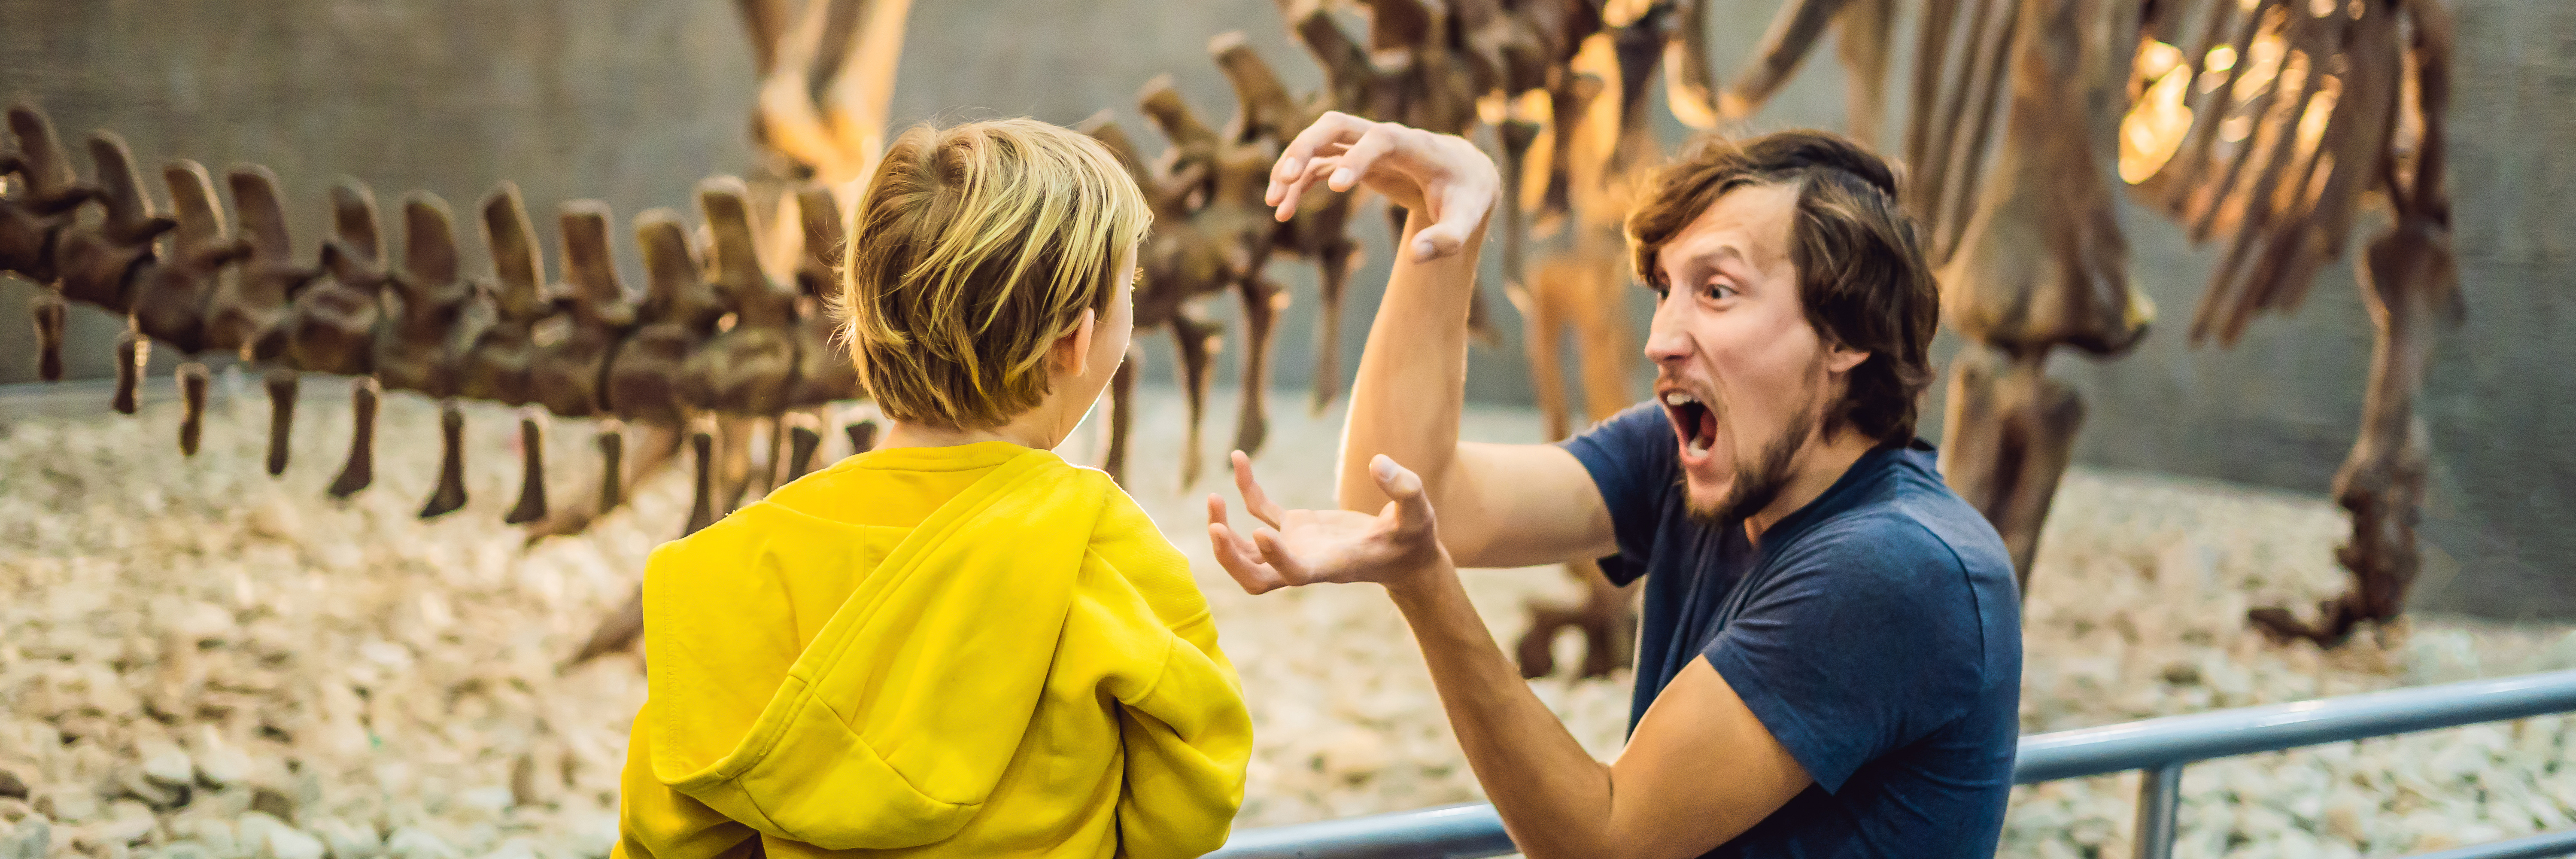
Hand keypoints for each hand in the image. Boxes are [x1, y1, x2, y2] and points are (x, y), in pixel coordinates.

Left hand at [1206, 450, 1448, 594]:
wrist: (1405, 554)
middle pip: (1256, 577)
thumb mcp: (1419, 513)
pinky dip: (1245, 490)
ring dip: (1225, 532)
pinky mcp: (1295, 527)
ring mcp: (1297, 545)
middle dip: (1230, 559)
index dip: (1275, 558)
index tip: (1261, 533)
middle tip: (1215, 527)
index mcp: (1333, 566)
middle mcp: (1307, 561)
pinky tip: (1238, 458)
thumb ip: (1405, 488)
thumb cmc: (1413, 537)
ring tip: (1212, 498)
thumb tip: (1379, 462)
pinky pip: (1260, 510)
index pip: (1296, 573)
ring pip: (1247, 552)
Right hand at [1265, 112, 1498, 262]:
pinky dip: (1298, 182)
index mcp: (1415, 146)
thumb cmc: (1466, 196)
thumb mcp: (1467, 220)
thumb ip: (1448, 239)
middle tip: (1285, 178)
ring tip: (1274, 202)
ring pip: (1319, 141)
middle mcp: (1384, 137)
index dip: (1358, 158)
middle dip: (1307, 146)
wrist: (1463, 175)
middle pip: (1336, 124)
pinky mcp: (1354, 161)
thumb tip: (1418, 256)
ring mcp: (1365, 147)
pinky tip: (1282, 210)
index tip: (1337, 187)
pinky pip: (1318, 165)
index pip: (1381, 140)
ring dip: (1293, 163)